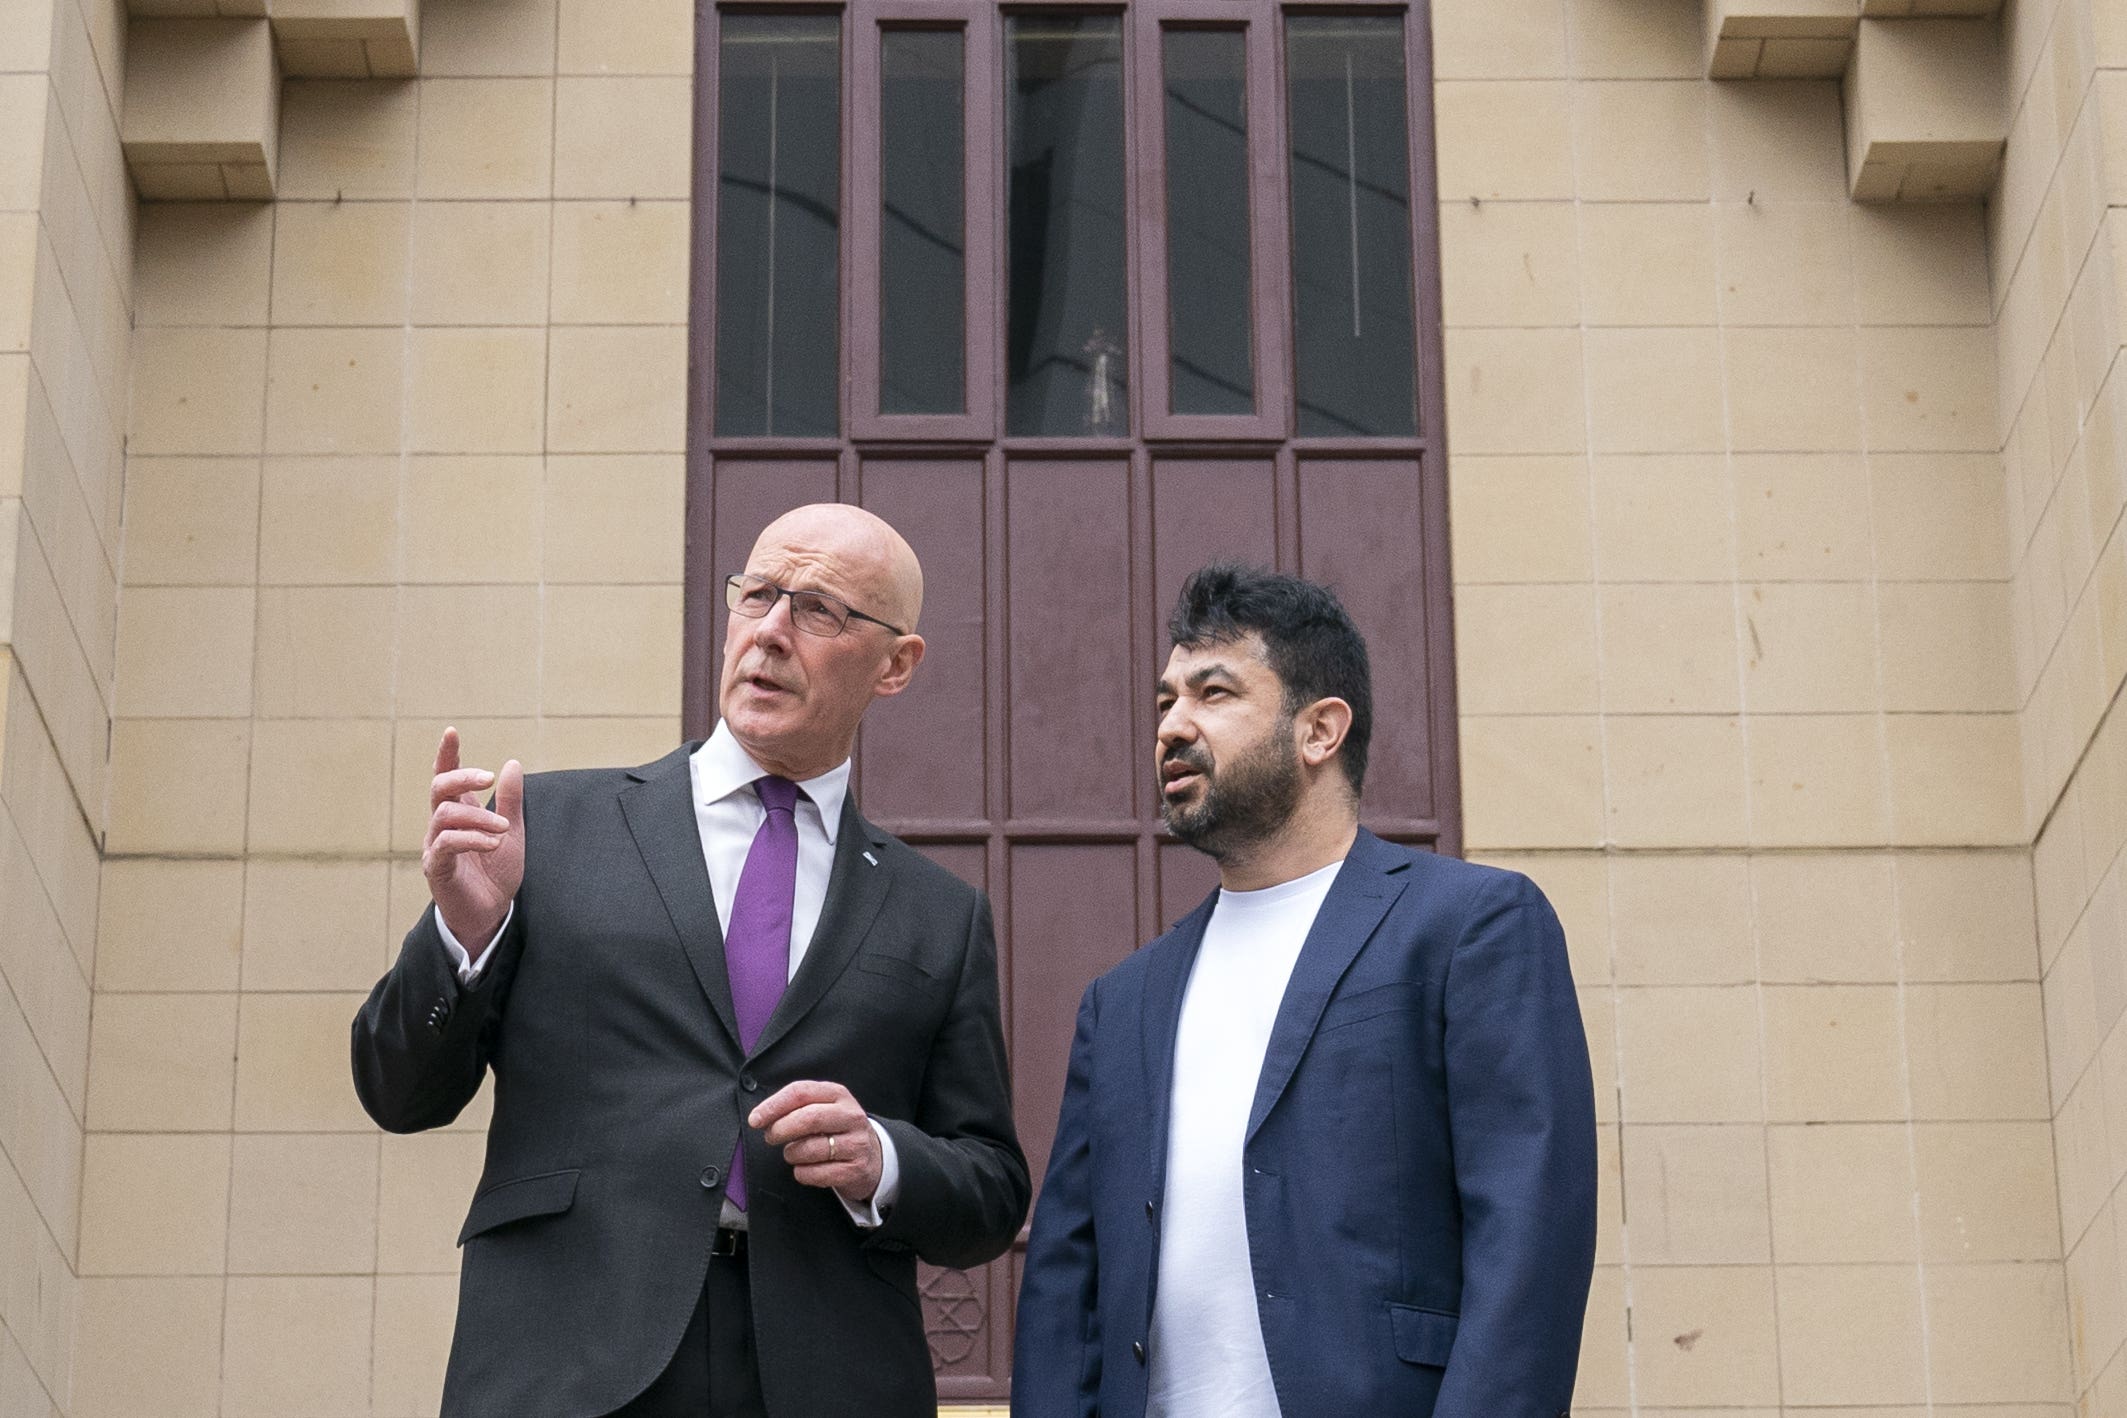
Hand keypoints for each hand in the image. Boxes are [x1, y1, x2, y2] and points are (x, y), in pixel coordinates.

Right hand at [422, 727, 524, 958]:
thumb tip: (511, 764)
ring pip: (444, 816)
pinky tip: (493, 844)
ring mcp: (436, 846)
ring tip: (503, 829)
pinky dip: (472, 839)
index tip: (452, 732)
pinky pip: (446, 845)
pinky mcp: (436, 868)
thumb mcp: (511, 831)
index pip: (446, 777)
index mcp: (459, 812)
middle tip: (488, 778)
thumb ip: (511, 800)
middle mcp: (441, 825)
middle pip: (438, 788)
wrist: (492, 912)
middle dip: (461, 777)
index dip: (446, 755)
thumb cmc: (496, 871)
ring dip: (478, 817)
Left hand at [750, 1080, 883, 1201]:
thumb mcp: (822, 1108)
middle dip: (781, 1129)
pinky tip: (805, 1168)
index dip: (773, 1105)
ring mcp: (856, 1143)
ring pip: (811, 1149)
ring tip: (792, 1153)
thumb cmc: (835, 1129)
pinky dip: (802, 1173)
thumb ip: (795, 1107)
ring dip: (791, 1154)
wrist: (873, 1156)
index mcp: (838, 1094)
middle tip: (770, 1138)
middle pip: (808, 1118)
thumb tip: (761, 1118)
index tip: (755, 1119)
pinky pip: (817, 1174)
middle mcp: (851, 1116)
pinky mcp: (856, 1169)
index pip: (801, 1092)